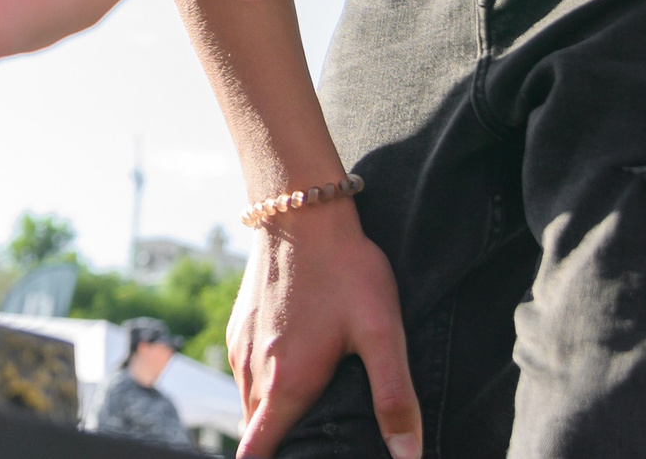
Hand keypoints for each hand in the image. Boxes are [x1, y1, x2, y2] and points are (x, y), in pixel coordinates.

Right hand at [229, 201, 421, 457]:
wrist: (300, 211)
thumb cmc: (345, 270)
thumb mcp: (382, 333)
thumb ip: (393, 398)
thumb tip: (407, 456)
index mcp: (286, 384)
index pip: (258, 453)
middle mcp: (254, 371)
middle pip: (256, 432)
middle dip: (277, 447)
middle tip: (315, 445)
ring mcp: (241, 346)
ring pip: (248, 402)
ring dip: (270, 418)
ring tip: (306, 417)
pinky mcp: (238, 324)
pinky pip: (244, 373)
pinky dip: (262, 388)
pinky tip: (292, 371)